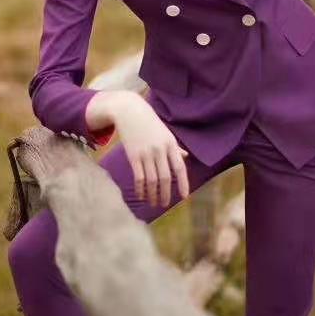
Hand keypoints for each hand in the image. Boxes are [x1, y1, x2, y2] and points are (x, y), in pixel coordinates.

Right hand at [110, 92, 189, 207]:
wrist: (129, 111)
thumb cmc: (149, 122)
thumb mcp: (165, 133)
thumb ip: (175, 147)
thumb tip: (185, 157)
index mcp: (171, 144)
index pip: (180, 168)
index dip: (183, 184)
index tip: (184, 197)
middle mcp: (160, 150)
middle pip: (165, 177)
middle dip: (165, 194)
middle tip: (164, 204)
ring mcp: (146, 153)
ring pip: (152, 180)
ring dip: (153, 194)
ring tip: (153, 203)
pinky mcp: (133, 156)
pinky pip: (139, 177)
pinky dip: (140, 188)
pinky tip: (141, 195)